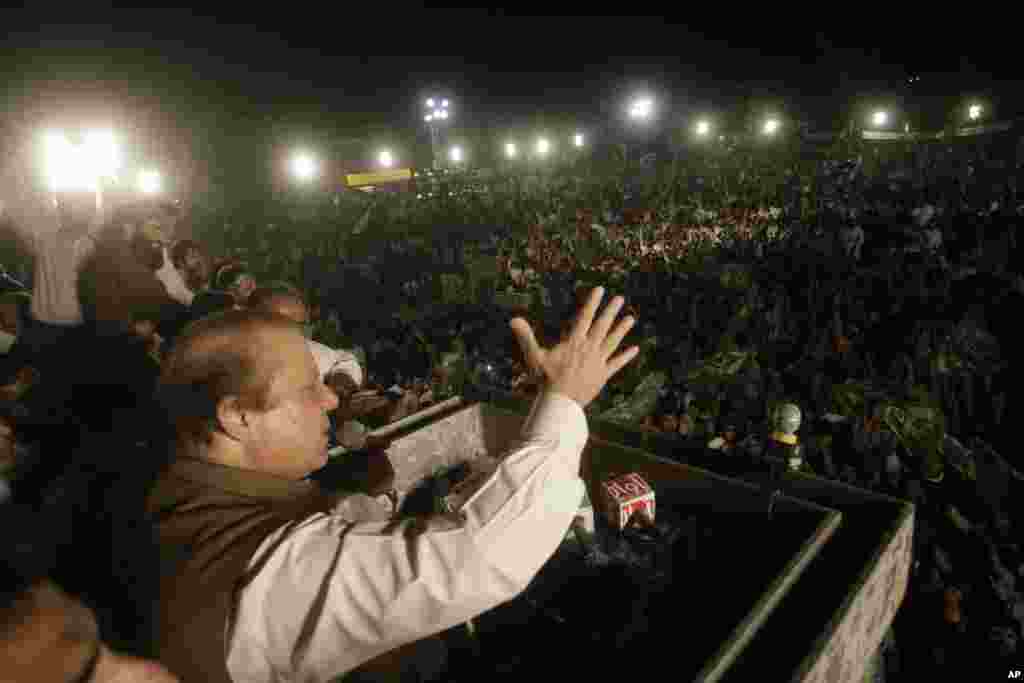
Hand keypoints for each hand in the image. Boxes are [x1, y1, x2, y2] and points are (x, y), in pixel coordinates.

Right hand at [509, 287, 638, 406]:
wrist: (561, 402)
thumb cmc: (545, 379)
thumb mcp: (534, 356)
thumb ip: (526, 336)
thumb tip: (513, 318)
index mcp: (574, 342)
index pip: (585, 317)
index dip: (592, 302)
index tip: (600, 289)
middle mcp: (589, 348)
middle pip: (602, 326)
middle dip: (611, 311)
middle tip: (620, 298)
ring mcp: (598, 361)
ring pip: (612, 342)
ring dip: (622, 330)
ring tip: (631, 319)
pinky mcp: (603, 375)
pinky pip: (616, 363)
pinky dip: (625, 356)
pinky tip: (635, 349)